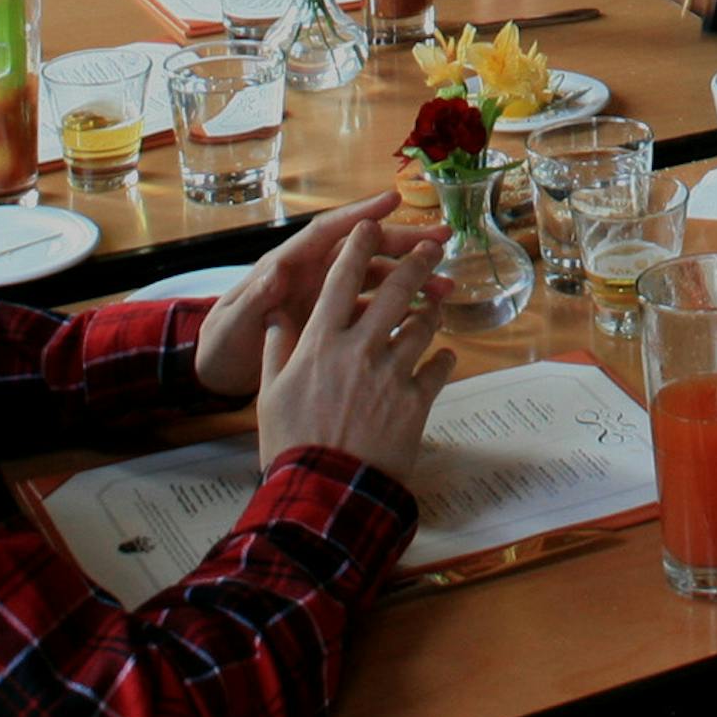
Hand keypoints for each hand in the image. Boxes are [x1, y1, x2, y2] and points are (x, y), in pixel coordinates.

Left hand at [195, 192, 445, 401]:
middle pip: (363, 252)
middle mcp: (313, 276)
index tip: (393, 200)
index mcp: (289, 267)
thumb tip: (273, 275)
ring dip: (409, 281)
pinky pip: (372, 312)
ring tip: (446, 287)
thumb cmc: (223, 343)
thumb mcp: (232, 325)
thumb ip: (253, 302)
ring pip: (375, 281)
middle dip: (402, 243)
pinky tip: (426, 320)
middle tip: (441, 239)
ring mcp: (326, 299)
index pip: (328, 232)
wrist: (220, 373)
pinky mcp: (334, 324)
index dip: (359, 214)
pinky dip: (398, 313)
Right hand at [254, 219, 457, 487]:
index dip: (358, 246)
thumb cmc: (292, 443)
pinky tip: (446, 356)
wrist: (325, 493)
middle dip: (415, 262)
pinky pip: (438, 369)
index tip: (370, 224)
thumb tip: (276, 314)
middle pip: (394, 291)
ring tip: (439, 303)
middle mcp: (359, 348)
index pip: (340, 280)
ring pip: (422, 326)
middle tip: (431, 245)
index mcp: (320, 342)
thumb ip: (277, 348)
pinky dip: (444, 359)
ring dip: (432, 310)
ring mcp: (391, 374)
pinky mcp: (415, 403)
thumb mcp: (270, 393)